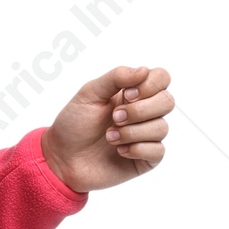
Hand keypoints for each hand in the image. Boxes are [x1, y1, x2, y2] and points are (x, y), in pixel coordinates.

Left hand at [41, 65, 173, 193]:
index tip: (125, 95)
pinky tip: (119, 151)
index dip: (150, 85)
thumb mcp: (89, 93)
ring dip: (132, 131)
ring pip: (162, 127)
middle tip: (114, 117)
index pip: (161, 78)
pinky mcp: (145, 158)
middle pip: (168, 102)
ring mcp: (146, 136)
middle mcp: (144, 112)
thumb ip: (116, 77)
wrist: (61, 157)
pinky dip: (137, 149)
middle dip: (140, 110)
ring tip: (109, 137)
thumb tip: (143, 70)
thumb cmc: (74, 124)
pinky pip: (158, 150)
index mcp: (133, 93)